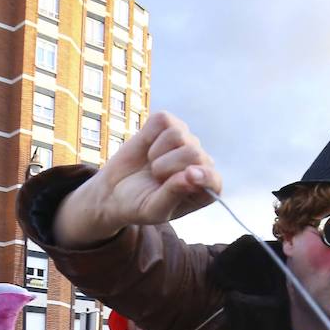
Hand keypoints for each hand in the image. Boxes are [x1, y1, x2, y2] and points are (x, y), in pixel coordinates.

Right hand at [54, 112, 222, 246]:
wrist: (115, 190)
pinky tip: (148, 148)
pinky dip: (149, 134)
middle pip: (193, 152)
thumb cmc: (138, 204)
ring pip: (177, 134)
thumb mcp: (153, 209)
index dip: (204, 176)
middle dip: (167, 166)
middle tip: (156, 178)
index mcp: (202, 190)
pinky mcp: (168, 124)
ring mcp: (185, 140)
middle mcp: (200, 163)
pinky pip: (162, 120)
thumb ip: (173, 195)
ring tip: (152, 165)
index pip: (213, 179)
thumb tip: (190, 175)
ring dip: (157, 152)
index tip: (188, 176)